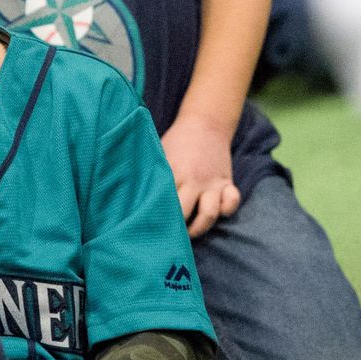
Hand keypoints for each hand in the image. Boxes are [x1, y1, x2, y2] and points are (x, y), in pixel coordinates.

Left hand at [160, 118, 239, 238]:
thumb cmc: (176, 142)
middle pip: (184, 214)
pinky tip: (217, 212)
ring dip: (199, 227)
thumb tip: (128, 197)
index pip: (163, 203)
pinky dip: (227, 209)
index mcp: (173, 173)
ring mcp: (212, 183)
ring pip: (209, 214)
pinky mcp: (226, 182)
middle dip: (176, 231)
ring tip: (189, 232)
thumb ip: (150, 174)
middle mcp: (193, 180)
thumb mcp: (160, 153)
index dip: (155, 219)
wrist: (206, 122)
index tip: (148, 230)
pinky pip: (232, 202)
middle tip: (167, 237)